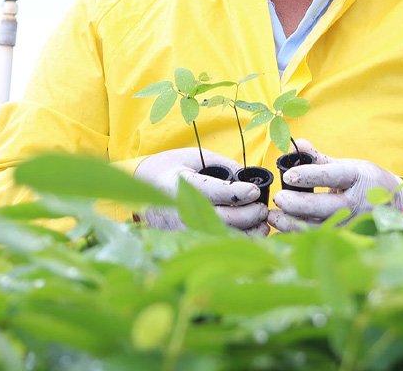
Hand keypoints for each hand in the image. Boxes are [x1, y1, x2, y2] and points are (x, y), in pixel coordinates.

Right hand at [134, 147, 267, 235]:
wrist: (140, 186)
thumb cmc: (171, 167)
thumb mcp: (194, 156)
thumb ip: (222, 165)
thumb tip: (250, 177)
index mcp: (178, 184)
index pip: (212, 192)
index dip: (237, 193)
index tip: (254, 191)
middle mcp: (178, 210)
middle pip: (220, 219)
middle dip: (247, 216)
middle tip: (262, 209)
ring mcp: (179, 229)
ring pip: (219, 238)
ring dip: (246, 234)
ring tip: (261, 225)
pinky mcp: (183, 241)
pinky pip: (214, 245)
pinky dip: (236, 243)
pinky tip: (250, 236)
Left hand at [268, 139, 402, 231]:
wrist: (394, 204)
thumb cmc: (367, 181)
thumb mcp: (349, 166)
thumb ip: (320, 159)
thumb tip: (297, 144)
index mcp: (357, 178)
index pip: (332, 176)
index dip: (310, 175)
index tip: (289, 175)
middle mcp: (355, 203)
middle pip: (324, 206)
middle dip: (298, 204)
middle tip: (278, 198)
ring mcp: (351, 223)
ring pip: (319, 227)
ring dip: (293, 223)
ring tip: (274, 217)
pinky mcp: (346, 237)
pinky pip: (319, 238)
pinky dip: (299, 235)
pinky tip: (282, 230)